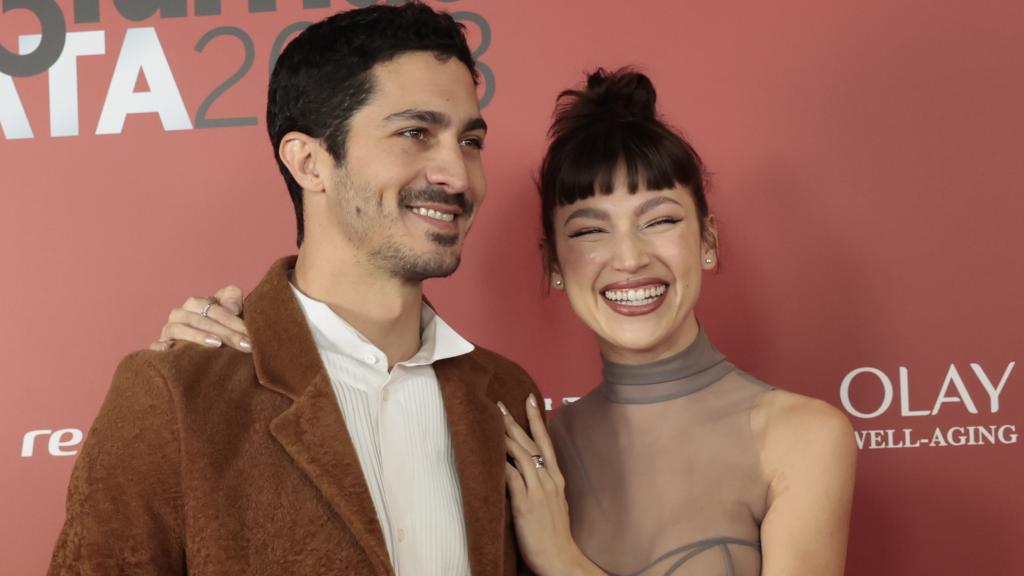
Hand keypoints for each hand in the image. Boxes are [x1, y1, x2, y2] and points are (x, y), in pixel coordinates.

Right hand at [149, 284, 250, 352]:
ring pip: (179, 329)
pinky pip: (155, 345)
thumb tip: (233, 307)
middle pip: (200, 320)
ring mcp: (168, 331)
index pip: (213, 308)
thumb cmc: (220, 325)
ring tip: (217, 344)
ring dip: (197, 336)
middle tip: (244, 344)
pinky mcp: (159, 346)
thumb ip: (232, 297)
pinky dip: (160, 347)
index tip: (248, 333)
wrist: (204, 346)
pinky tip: (169, 349)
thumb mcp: (229, 308)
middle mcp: (180, 315)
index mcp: (195, 304)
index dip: (232, 320)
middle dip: (225, 332)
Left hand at [501, 395, 600, 575]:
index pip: (546, 442)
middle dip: (515, 421)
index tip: (531, 400)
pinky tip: (491, 452)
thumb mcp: (554, 503)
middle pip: (531, 443)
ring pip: (520, 455)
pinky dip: (502, 463)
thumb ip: (542, 486)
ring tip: (492, 421)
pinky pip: (511, 477)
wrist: (560, 558)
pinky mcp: (525, 503)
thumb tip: (527, 473)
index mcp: (556, 479)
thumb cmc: (555, 534)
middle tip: (501, 404)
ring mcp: (537, 490)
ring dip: (505, 436)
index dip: (537, 420)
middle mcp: (548, 480)